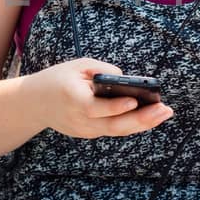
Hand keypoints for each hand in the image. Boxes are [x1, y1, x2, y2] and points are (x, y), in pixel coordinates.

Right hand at [32, 58, 173, 141]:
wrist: (34, 103)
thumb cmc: (58, 79)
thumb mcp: (77, 66)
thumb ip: (102, 71)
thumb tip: (128, 81)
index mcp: (72, 99)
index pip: (95, 108)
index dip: (115, 107)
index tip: (134, 101)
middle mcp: (78, 119)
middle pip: (112, 125)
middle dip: (141, 119)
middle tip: (164, 110)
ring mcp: (83, 130)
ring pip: (116, 131)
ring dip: (142, 123)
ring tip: (164, 113)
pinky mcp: (88, 134)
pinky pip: (113, 130)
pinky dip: (131, 124)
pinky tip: (150, 117)